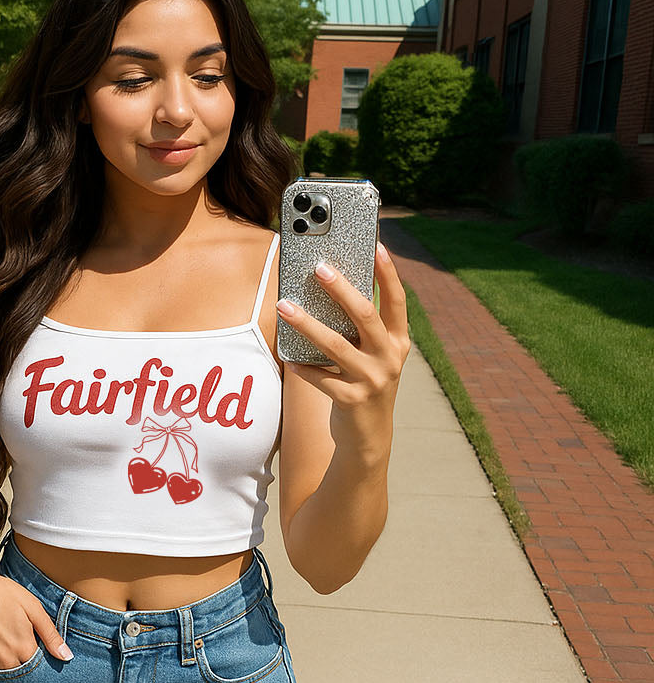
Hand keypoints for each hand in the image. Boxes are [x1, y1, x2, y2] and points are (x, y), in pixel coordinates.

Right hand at [0, 560, 72, 666]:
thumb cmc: (1, 594)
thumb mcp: (33, 609)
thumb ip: (51, 635)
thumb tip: (67, 656)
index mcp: (24, 648)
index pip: (42, 668)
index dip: (45, 658)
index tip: (42, 646)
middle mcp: (6, 660)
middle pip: (25, 671)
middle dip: (29, 661)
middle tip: (24, 638)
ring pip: (8, 671)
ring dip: (13, 661)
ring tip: (9, 637)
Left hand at [276, 239, 410, 426]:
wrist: (369, 438)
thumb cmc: (365, 384)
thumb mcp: (374, 356)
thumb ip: (362, 330)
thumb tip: (333, 289)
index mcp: (398, 342)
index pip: (397, 300)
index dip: (388, 272)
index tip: (377, 245)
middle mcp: (390, 358)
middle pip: (366, 315)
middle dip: (342, 289)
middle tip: (319, 268)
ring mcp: (372, 380)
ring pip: (335, 345)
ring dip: (306, 323)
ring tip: (283, 306)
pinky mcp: (351, 400)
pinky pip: (320, 378)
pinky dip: (303, 367)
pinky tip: (289, 358)